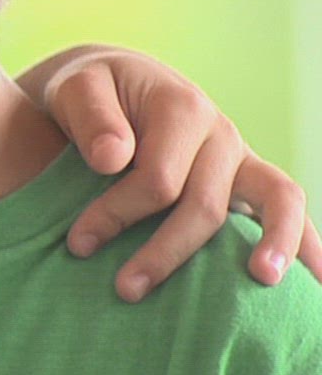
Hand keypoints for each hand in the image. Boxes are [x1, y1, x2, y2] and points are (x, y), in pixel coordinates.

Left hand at [30, 43, 320, 300]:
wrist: (116, 84)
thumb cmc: (92, 92)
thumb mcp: (76, 88)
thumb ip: (90, 117)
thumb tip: (112, 159)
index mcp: (180, 107)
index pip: (158, 178)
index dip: (117, 215)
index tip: (79, 244)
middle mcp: (221, 132)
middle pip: (205, 203)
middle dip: (164, 252)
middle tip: (124, 290)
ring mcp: (242, 158)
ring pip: (276, 200)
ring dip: (272, 243)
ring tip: (261, 280)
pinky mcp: (250, 181)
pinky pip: (288, 207)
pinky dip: (307, 242)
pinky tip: (315, 281)